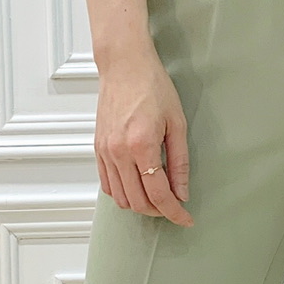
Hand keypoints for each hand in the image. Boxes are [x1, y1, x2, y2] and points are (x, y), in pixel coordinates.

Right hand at [94, 42, 193, 223]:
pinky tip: (137, 187)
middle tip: (175, 208)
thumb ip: (179, 162)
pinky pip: (107, 185)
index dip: (174, 212)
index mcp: (141, 145)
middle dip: (159, 211)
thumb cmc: (152, 86)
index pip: (158, 194)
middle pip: (138, 202)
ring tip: (158, 199)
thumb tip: (182, 191)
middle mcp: (119, 152)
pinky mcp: (98, 149)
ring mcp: (105, 152)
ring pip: (120, 198)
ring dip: (140, 205)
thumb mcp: (177, 123)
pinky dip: (123, 194)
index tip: (185, 218)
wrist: (124, 66)